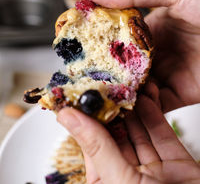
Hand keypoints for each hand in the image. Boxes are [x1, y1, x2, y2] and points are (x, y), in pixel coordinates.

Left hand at [58, 95, 199, 183]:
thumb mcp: (121, 180)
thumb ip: (98, 147)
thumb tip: (68, 119)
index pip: (93, 148)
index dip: (88, 122)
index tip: (82, 98)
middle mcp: (130, 178)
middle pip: (118, 138)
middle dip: (114, 112)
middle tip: (108, 87)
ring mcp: (154, 171)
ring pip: (140, 134)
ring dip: (134, 110)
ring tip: (126, 87)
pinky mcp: (176, 164)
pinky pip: (162, 135)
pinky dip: (154, 116)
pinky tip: (146, 98)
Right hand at [85, 0, 199, 111]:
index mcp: (152, 28)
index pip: (118, 39)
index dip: (99, 44)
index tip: (78, 50)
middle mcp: (156, 52)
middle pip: (124, 66)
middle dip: (105, 73)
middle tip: (82, 78)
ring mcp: (167, 74)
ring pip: (136, 87)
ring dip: (120, 92)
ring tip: (97, 95)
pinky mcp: (180, 94)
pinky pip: (155, 104)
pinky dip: (141, 107)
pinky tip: (126, 104)